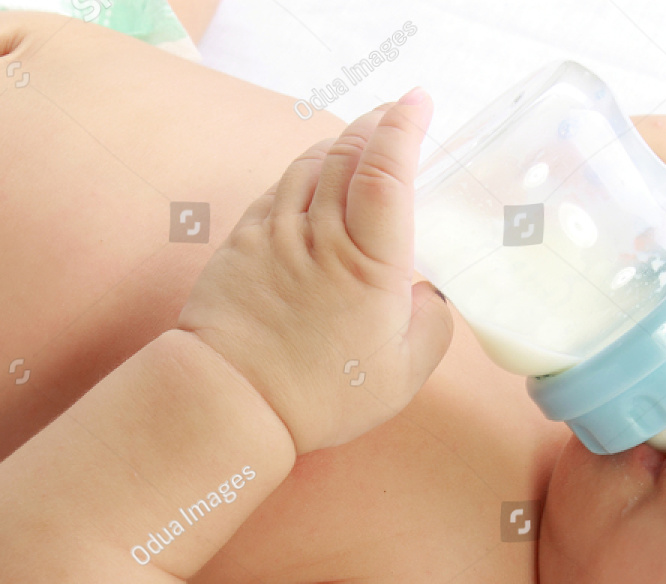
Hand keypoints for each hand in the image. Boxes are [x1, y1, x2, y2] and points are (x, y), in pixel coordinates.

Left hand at [177, 91, 452, 453]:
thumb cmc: (322, 394)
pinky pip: (278, 189)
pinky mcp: (244, 242)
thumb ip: (431, 324)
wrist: (234, 399)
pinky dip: (304, 173)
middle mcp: (323, 237)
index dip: (404, 128)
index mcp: (372, 265)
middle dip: (376, 123)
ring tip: (360, 143)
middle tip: (395, 114)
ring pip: (310, 163)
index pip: (387, 174)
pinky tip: (314, 181)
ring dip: (340, 143)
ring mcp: (277, 233)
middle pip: (349, 154)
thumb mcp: (404, 375)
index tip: (418, 102)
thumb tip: (428, 293)